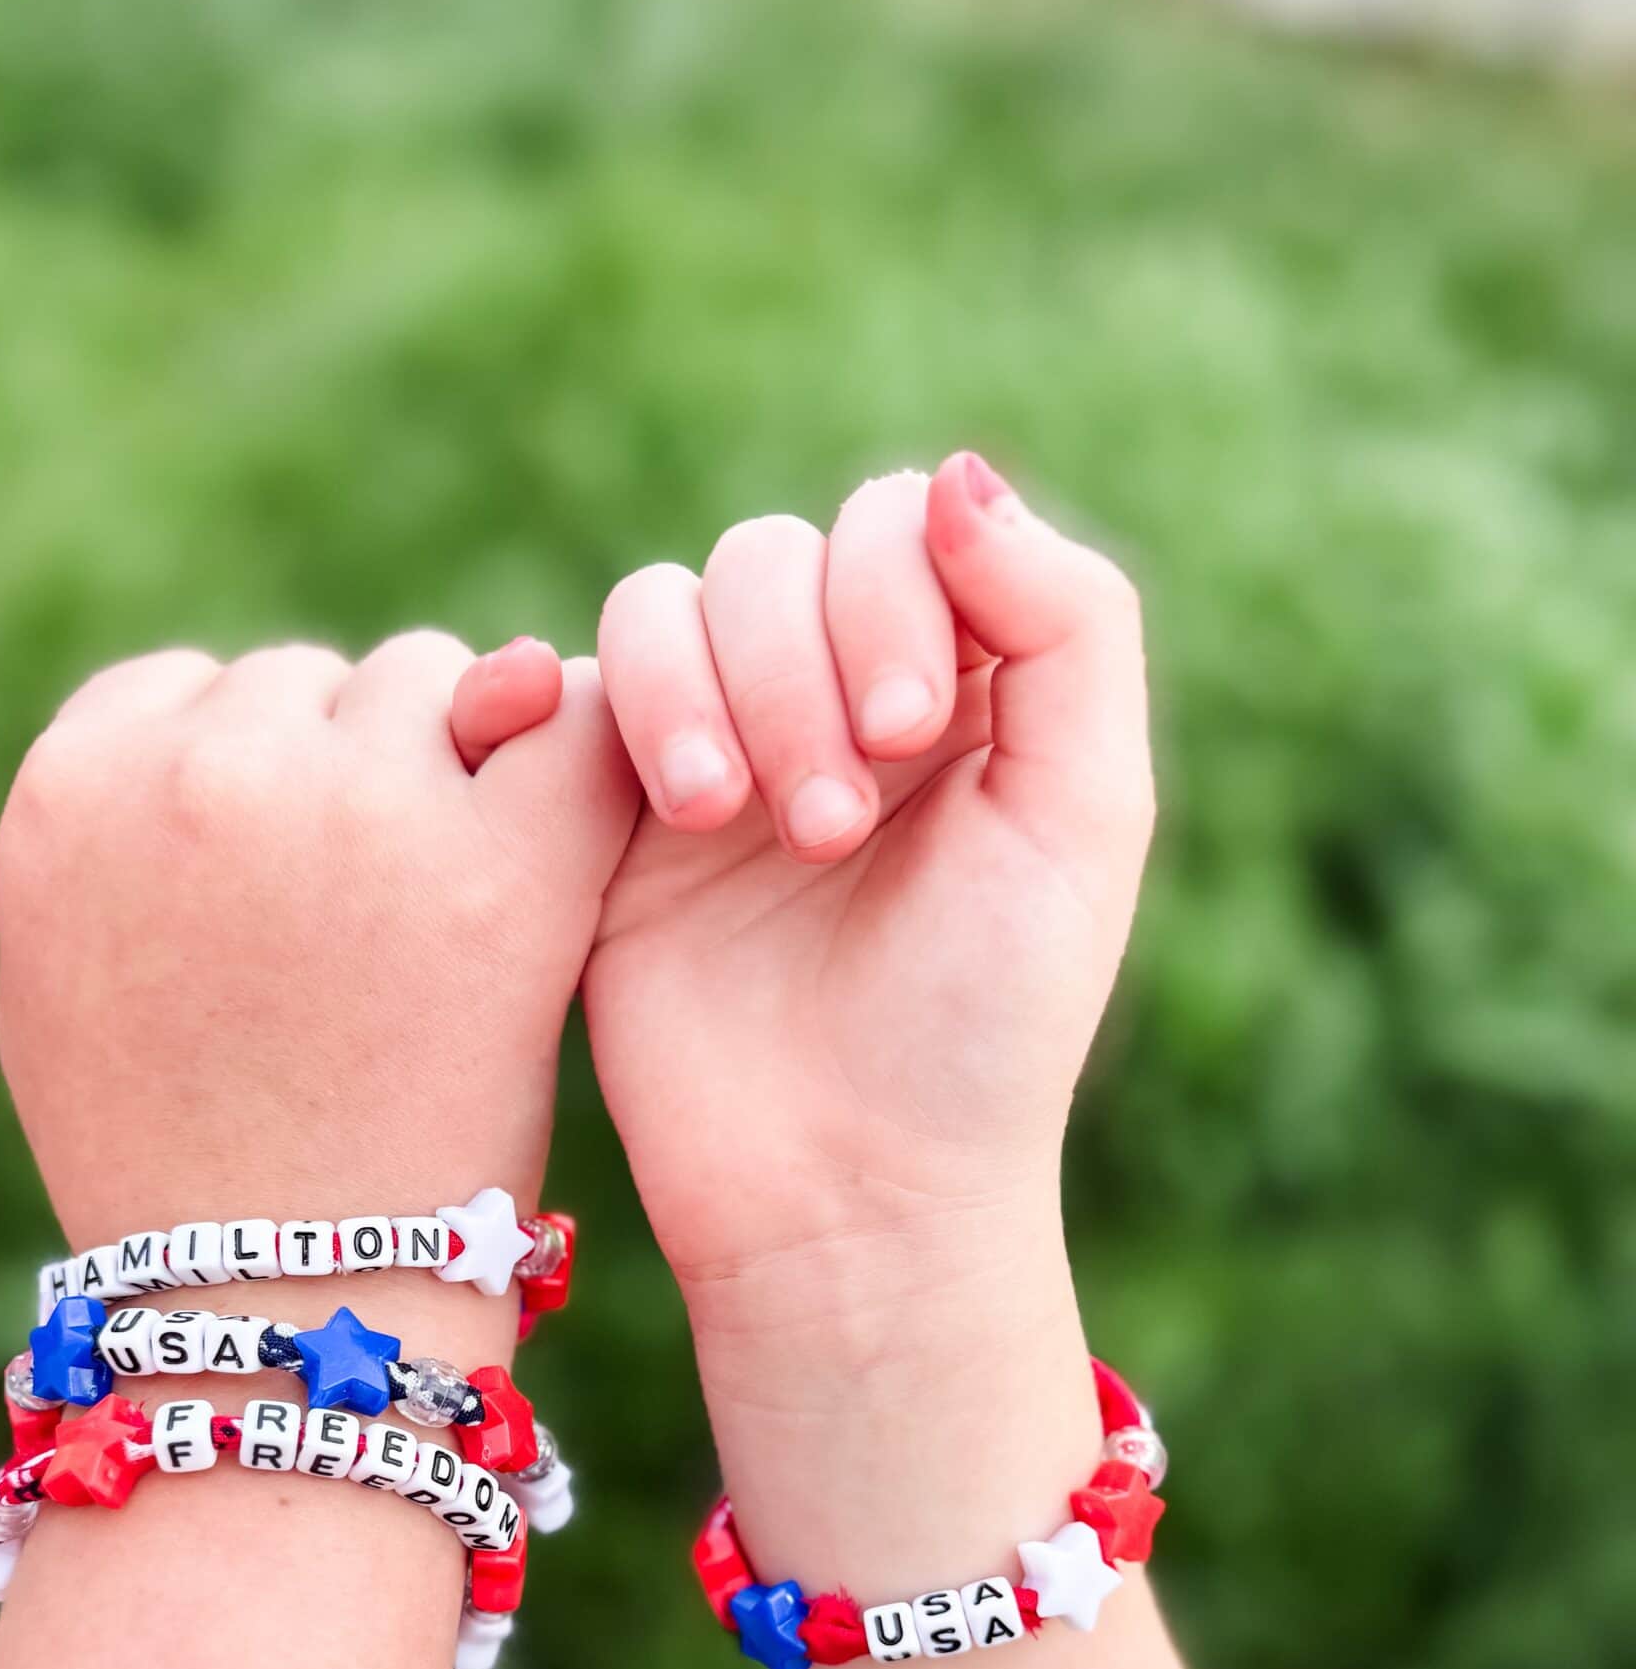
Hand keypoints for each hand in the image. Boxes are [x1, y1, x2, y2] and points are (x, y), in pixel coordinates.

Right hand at [0, 632, 633, 1255]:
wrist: (293, 1305)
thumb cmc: (174, 1166)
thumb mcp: (60, 989)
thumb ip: (111, 834)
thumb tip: (212, 716)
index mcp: (75, 790)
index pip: (189, 690)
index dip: (252, 783)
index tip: (278, 890)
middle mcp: (205, 770)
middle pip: (313, 685)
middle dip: (351, 775)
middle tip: (371, 928)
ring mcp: (356, 808)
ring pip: (434, 683)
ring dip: (457, 772)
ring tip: (441, 931)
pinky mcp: (501, 867)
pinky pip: (571, 731)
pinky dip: (574, 771)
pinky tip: (560, 861)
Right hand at [577, 455, 1153, 1357]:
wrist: (848, 1193)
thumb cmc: (984, 1026)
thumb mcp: (1084, 817)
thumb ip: (1066, 625)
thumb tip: (959, 474)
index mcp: (964, 690)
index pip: (903, 527)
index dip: (892, 596)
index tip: (908, 736)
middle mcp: (836, 702)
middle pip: (781, 553)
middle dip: (801, 669)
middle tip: (834, 828)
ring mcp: (719, 753)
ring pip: (676, 599)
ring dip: (710, 691)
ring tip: (737, 825)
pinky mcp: (615, 820)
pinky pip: (585, 681)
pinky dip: (626, 709)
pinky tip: (677, 816)